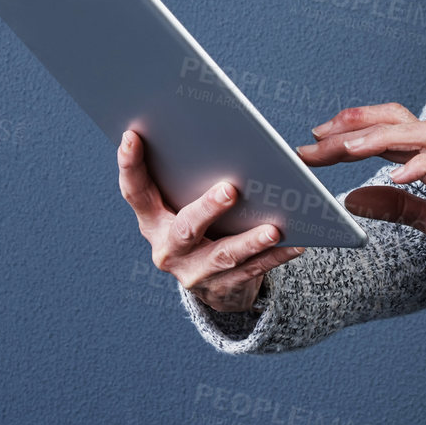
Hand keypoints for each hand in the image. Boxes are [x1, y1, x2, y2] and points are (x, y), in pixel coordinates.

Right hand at [117, 129, 305, 312]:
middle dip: (207, 210)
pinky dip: (274, 257)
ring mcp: (193, 273)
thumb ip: (189, 178)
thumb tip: (220, 136)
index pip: (135, 192)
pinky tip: (295, 243)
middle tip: (230, 190)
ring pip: (222, 256)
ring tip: (273, 228)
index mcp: (152, 220)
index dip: (130, 165)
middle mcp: (167, 249)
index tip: (132, 135)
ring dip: (249, 242)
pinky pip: (252, 271)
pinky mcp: (222, 289)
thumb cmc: (199, 223)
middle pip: (185, 229)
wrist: (211, 282)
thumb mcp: (183, 203)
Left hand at [297, 103, 425, 291]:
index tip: (314, 141)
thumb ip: (394, 204)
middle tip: (313, 138)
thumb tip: (351, 197)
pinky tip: (393, 174)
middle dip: (352, 126)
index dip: (350, 130)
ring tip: (344, 149)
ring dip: (378, 136)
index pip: (385, 130)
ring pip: (417, 131)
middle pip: (394, 120)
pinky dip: (418, 164)